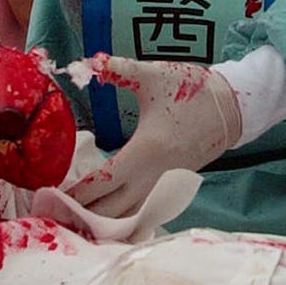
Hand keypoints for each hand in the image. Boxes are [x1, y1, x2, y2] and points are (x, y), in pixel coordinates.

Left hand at [65, 55, 241, 217]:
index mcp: (146, 150)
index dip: (77, 192)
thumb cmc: (192, 91)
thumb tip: (87, 64)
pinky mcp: (172, 187)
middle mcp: (154, 175)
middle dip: (83, 214)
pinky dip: (123, 219)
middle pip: (112, 210)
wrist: (233, 107)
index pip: (103, 181)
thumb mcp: (153, 75)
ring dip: (102, 221)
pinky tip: (106, 217)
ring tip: (74, 218)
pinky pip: (143, 212)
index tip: (52, 195)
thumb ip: (119, 70)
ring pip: (129, 216)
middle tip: (55, 212)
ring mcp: (165, 184)